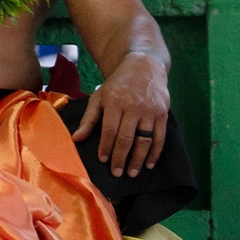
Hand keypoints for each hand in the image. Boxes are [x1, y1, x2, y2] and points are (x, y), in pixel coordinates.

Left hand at [71, 51, 169, 176]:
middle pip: (127, 138)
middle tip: (117, 173)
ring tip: (132, 173)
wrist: (144, 66)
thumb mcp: (100, 96)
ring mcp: (150, 111)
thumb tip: (76, 139)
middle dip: (121, 158)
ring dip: (138, 159)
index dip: (106, 147)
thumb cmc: (118, 84)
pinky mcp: (163, 113)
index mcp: (115, 101)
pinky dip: (155, 153)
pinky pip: (160, 137)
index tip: (102, 161)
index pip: (110, 130)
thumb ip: (89, 119)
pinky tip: (149, 164)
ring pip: (145, 140)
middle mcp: (134, 106)